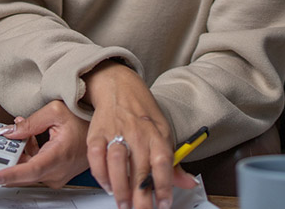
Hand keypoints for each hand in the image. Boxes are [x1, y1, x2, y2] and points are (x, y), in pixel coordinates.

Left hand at [0, 99, 90, 187]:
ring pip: (27, 171)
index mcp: (59, 156)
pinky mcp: (56, 175)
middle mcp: (58, 171)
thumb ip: (29, 123)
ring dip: (19, 155)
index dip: (9, 175)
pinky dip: (27, 156)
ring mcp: (57, 176)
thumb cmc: (84, 120)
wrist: (100, 131)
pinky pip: (34, 170)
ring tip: (19, 132)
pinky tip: (28, 139)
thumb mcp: (55, 112)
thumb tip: (9, 132)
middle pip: (24, 173)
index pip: (30, 170)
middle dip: (7, 160)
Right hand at [83, 61, 197, 208]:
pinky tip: (107, 185)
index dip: (164, 186)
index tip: (164, 204)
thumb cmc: (143, 113)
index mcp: (157, 135)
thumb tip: (189, 183)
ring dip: (120, 188)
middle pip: (139, 170)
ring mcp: (115, 133)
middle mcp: (137, 134)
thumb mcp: (164, 134)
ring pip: (116, 163)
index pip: (163, 163)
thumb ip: (174, 163)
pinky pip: (96, 157)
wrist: (119, 87)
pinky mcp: (97, 134)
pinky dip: (100, 174)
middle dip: (140, 196)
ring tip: (123, 203)